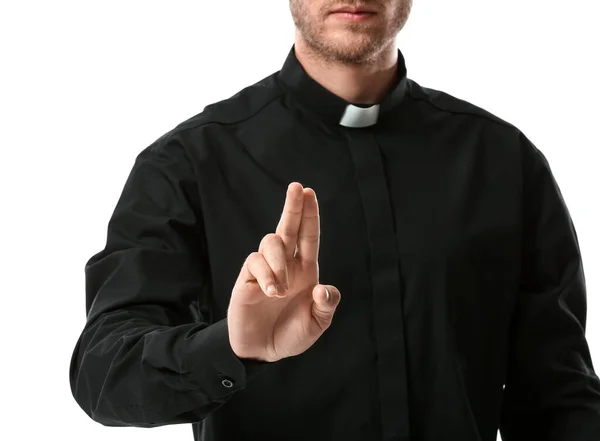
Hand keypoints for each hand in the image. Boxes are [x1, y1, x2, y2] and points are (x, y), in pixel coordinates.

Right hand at [227, 182, 340, 361]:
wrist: (262, 351)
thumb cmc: (291, 334)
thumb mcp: (316, 324)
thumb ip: (326, 306)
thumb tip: (323, 288)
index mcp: (305, 270)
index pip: (308, 236)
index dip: (309, 215)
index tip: (309, 192)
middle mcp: (285, 265)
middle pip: (287, 227)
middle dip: (293, 207)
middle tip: (297, 187)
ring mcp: (265, 270)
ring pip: (270, 242)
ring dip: (279, 262)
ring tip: (280, 291)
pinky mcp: (247, 279)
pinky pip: (255, 262)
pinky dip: (266, 275)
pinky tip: (270, 292)